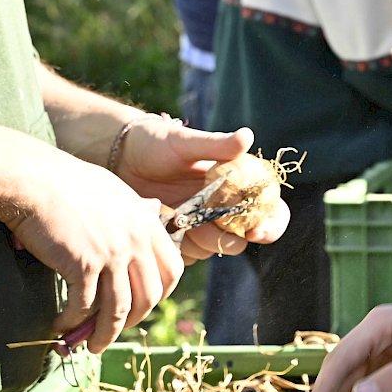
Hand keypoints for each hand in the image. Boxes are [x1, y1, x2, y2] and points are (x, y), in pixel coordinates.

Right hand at [7, 153, 184, 353]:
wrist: (35, 181)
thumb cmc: (68, 186)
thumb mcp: (115, 192)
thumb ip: (135, 211)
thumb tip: (151, 213)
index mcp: (146, 222)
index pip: (173, 269)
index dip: (161, 294)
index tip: (143, 305)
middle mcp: (136, 239)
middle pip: (150, 296)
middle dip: (133, 321)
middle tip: (115, 330)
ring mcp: (112, 253)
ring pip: (119, 310)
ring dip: (104, 335)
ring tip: (91, 346)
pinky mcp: (84, 264)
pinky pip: (85, 307)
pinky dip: (73, 322)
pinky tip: (61, 325)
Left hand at [117, 121, 289, 261]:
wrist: (120, 158)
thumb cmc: (156, 143)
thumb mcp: (185, 141)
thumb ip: (216, 145)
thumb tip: (247, 136)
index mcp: (238, 184)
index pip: (271, 210)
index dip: (271, 224)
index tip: (256, 231)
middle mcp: (225, 208)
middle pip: (243, 238)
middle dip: (227, 235)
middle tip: (202, 221)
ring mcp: (202, 227)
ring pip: (214, 249)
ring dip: (198, 238)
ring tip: (175, 215)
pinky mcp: (178, 241)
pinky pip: (186, 256)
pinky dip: (176, 244)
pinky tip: (161, 221)